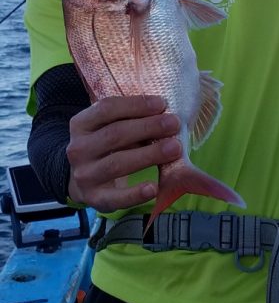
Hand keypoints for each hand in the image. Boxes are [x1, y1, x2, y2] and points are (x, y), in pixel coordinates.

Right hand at [66, 96, 180, 211]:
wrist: (82, 180)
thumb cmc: (104, 147)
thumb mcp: (107, 127)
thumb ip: (129, 119)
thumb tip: (164, 113)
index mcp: (81, 124)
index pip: (106, 108)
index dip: (135, 105)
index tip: (161, 104)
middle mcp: (78, 149)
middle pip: (115, 134)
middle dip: (148, 127)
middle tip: (173, 123)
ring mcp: (84, 175)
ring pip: (117, 163)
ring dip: (149, 155)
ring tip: (175, 148)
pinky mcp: (94, 198)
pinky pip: (116, 198)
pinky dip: (135, 194)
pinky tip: (154, 187)